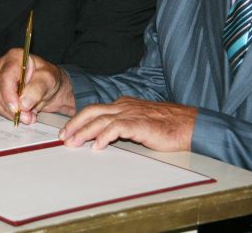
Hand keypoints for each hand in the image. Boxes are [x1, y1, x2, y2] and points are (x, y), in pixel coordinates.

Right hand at [0, 48, 75, 124]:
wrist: (47, 87)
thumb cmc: (48, 78)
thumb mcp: (49, 80)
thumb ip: (37, 89)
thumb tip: (23, 103)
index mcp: (15, 57)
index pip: (6, 77)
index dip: (9, 95)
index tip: (18, 109)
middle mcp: (2, 66)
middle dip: (13, 108)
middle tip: (28, 117)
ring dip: (11, 113)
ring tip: (28, 116)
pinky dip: (8, 114)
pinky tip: (21, 114)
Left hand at [59, 97, 196, 151]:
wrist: (189, 125)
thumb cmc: (167, 126)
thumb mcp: (139, 123)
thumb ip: (123, 126)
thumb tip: (103, 136)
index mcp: (123, 105)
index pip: (95, 110)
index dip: (79, 120)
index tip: (67, 131)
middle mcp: (124, 106)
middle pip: (92, 111)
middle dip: (75, 123)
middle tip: (63, 137)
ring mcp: (132, 113)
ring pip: (101, 120)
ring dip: (84, 132)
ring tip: (73, 143)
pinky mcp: (140, 124)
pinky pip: (117, 128)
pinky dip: (105, 136)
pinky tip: (97, 146)